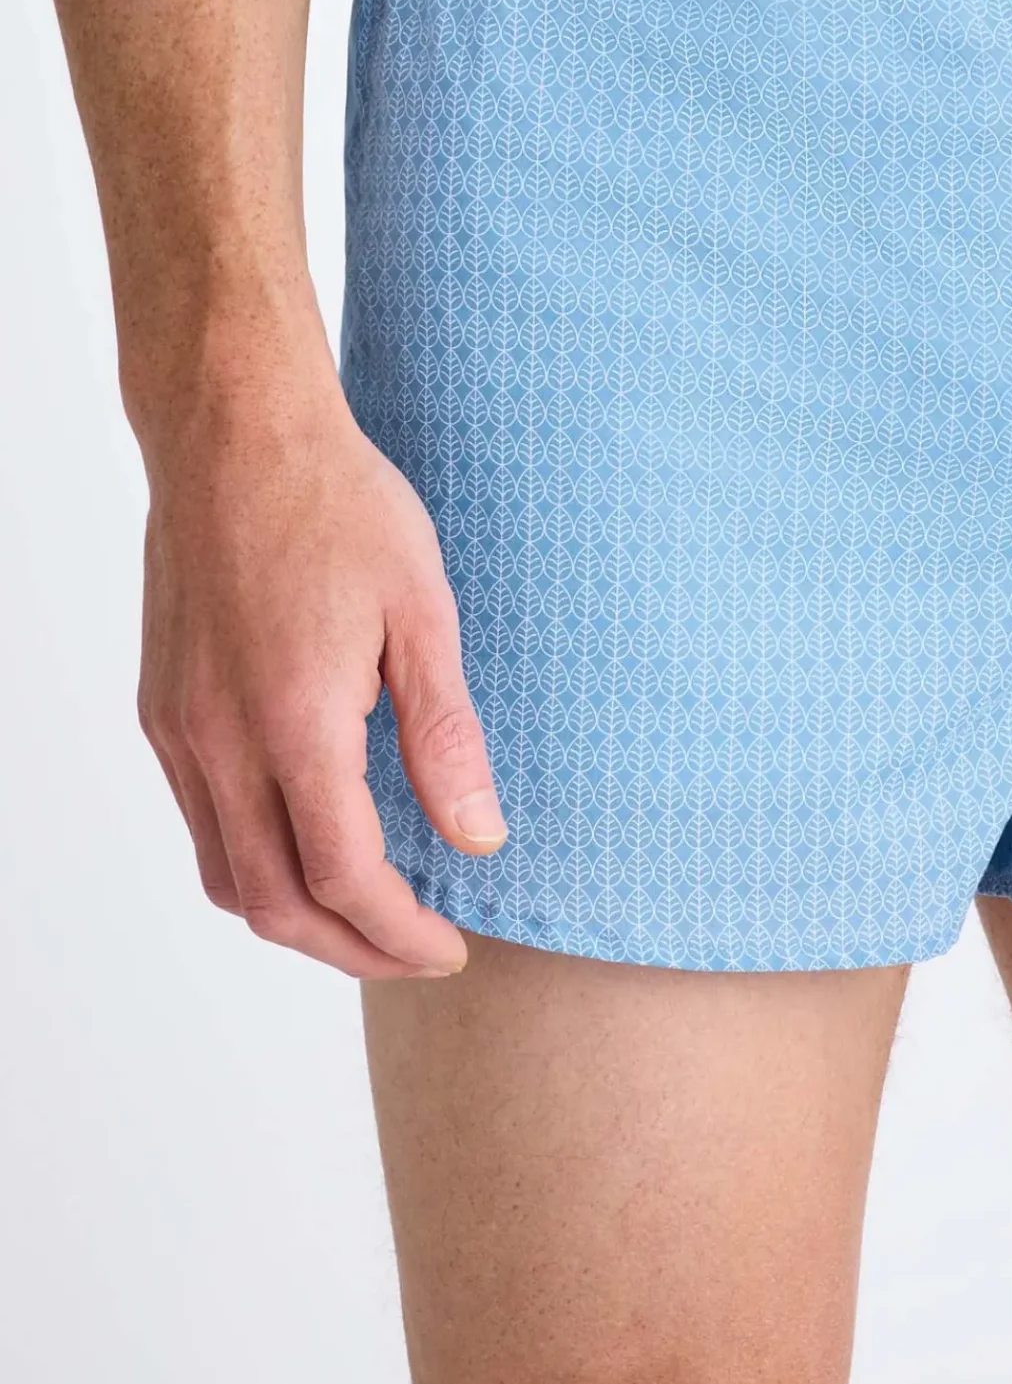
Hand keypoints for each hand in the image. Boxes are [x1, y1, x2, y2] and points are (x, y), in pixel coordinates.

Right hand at [137, 373, 504, 977]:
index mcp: (293, 720)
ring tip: (373, 913)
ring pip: (227, 876)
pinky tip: (312, 841)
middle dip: (352, 948)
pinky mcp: (162, 709)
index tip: (451, 948)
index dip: (400, 932)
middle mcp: (219, 740)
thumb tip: (477, 836)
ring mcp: (178, 729)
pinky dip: (256, 863)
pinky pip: (202, 822)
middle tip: (421, 951)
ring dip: (299, 916)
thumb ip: (445, 734)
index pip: (344, 878)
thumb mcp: (423, 609)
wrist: (235, 432)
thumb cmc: (338, 503)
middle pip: (275, 904)